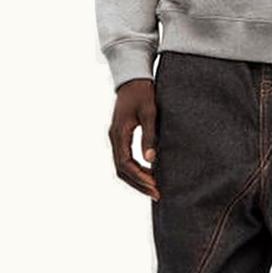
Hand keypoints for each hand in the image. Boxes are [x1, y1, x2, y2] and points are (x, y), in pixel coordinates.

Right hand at [109, 77, 160, 200]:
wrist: (133, 78)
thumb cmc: (143, 93)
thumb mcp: (150, 113)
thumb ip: (150, 136)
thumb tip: (151, 160)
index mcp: (119, 134)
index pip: (125, 164)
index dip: (140, 178)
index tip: (155, 187)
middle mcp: (114, 138)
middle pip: (121, 170)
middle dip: (139, 184)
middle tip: (157, 194)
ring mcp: (116, 137)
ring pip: (122, 166)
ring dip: (136, 179)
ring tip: (154, 188)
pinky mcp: (120, 136)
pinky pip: (124, 159)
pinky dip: (135, 170)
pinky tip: (149, 173)